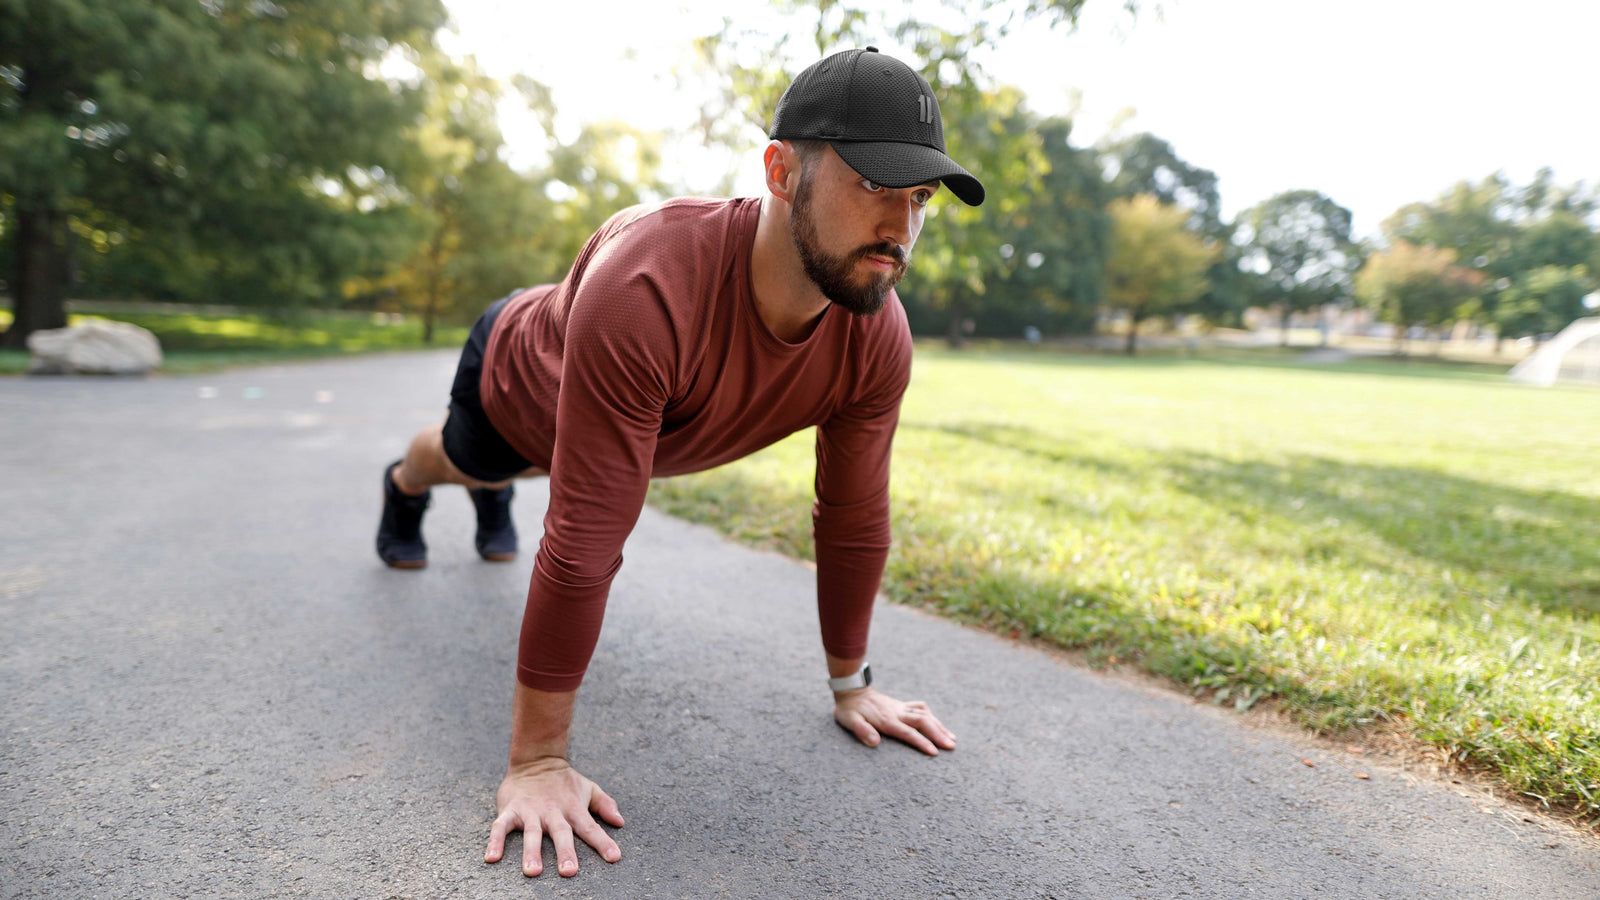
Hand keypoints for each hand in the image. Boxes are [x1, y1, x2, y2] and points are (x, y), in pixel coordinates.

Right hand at [484, 757, 623, 876]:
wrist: (536, 759)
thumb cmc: (565, 782)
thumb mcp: (588, 788)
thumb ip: (605, 805)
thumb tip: (621, 822)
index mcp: (573, 809)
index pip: (590, 827)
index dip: (602, 842)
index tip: (614, 857)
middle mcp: (553, 811)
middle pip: (561, 833)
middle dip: (565, 852)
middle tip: (569, 871)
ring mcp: (530, 811)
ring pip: (531, 833)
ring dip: (532, 851)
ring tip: (533, 871)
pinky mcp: (510, 809)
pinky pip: (500, 827)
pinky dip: (495, 841)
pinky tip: (492, 858)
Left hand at [833, 687, 956, 755]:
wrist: (851, 690)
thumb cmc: (849, 710)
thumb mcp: (849, 720)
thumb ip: (862, 730)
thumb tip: (875, 742)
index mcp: (886, 720)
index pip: (908, 732)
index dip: (922, 742)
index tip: (935, 752)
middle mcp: (897, 712)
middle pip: (923, 722)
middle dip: (939, 734)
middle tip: (952, 746)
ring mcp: (900, 707)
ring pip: (925, 714)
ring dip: (939, 726)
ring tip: (952, 738)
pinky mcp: (901, 705)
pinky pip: (921, 708)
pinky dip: (932, 716)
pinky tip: (938, 724)